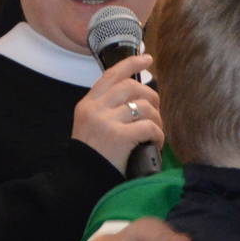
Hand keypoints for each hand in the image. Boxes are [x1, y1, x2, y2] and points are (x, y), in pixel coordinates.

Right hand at [71, 54, 162, 173]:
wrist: (82, 182)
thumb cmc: (92, 157)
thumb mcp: (90, 127)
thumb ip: (107, 110)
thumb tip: (139, 97)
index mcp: (87, 104)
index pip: (111, 75)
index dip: (131, 63)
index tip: (147, 58)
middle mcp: (95, 109)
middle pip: (132, 87)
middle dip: (151, 96)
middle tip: (157, 109)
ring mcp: (106, 122)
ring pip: (144, 107)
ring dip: (157, 119)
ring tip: (156, 131)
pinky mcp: (119, 137)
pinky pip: (149, 127)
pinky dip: (158, 135)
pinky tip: (155, 144)